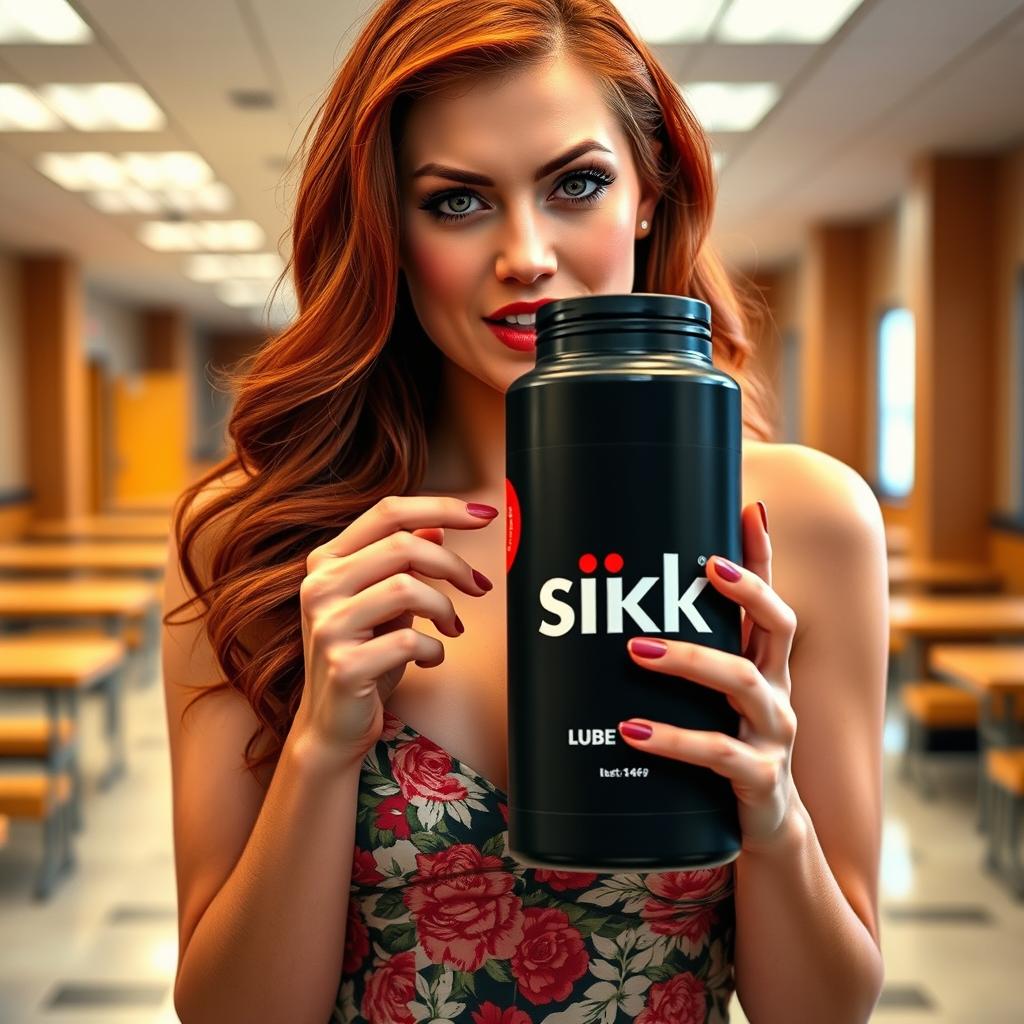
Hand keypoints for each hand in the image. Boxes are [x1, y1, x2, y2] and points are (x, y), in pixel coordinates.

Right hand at [290, 496, 497, 770]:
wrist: (333, 726)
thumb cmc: (364, 657)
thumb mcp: (385, 603)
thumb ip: (402, 564)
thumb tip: (438, 526)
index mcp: (327, 562)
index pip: (387, 512)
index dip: (441, 506)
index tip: (483, 514)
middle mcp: (319, 586)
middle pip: (402, 545)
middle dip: (453, 564)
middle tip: (478, 586)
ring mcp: (327, 625)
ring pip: (407, 587)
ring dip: (444, 607)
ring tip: (452, 627)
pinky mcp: (344, 664)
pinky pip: (409, 640)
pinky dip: (435, 648)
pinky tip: (431, 658)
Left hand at [619, 501, 801, 851]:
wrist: (762, 830)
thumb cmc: (722, 750)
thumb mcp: (710, 702)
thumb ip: (681, 662)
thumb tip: (611, 621)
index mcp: (765, 666)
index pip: (770, 601)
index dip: (764, 557)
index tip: (749, 511)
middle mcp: (777, 691)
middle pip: (777, 627)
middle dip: (745, 591)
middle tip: (703, 568)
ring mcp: (774, 735)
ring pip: (744, 682)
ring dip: (690, 660)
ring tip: (636, 649)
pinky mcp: (760, 780)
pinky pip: (718, 754)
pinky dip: (674, 739)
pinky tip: (631, 730)